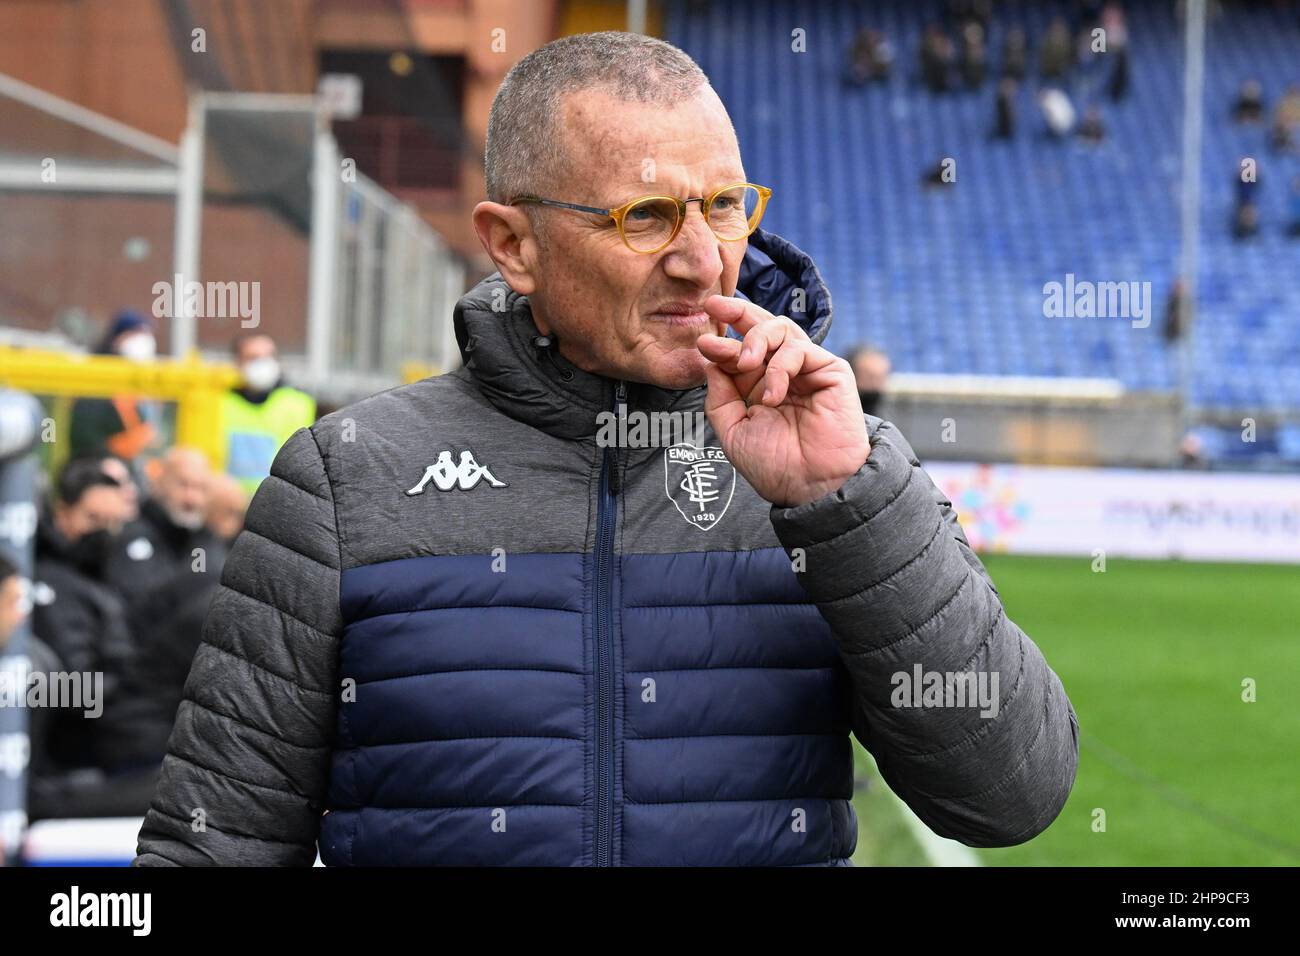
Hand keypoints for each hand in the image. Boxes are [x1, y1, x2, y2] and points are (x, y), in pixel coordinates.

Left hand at [695, 294, 869, 507]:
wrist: (809, 486)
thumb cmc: (774, 465)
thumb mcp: (733, 431)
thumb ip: (720, 397)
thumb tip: (710, 361)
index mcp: (758, 386)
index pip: (739, 351)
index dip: (721, 343)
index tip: (702, 343)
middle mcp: (783, 373)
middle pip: (762, 327)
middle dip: (737, 311)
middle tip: (715, 306)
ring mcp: (808, 370)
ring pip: (781, 329)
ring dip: (756, 339)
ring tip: (744, 364)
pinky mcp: (831, 371)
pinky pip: (800, 350)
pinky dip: (780, 367)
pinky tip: (772, 396)